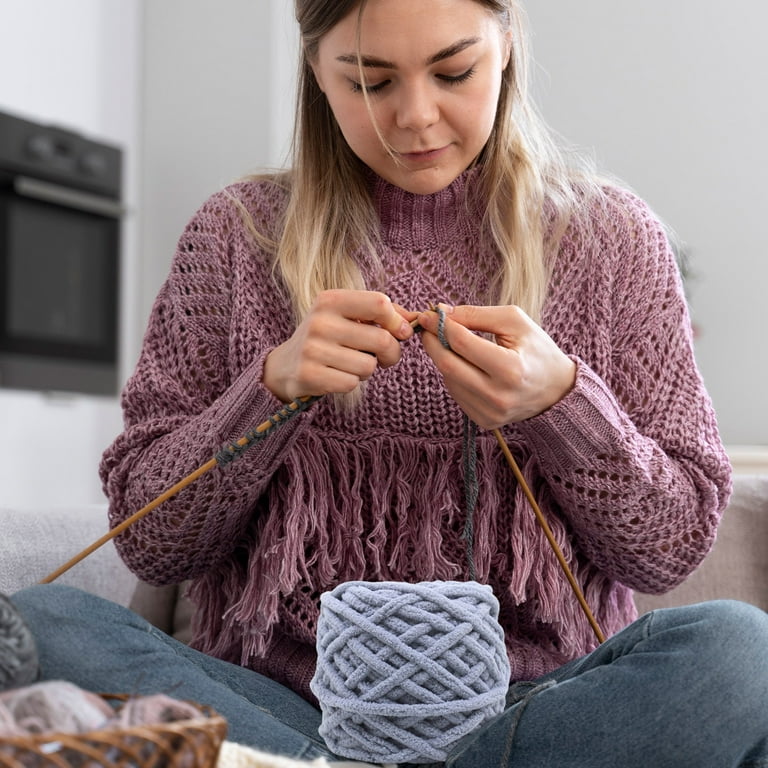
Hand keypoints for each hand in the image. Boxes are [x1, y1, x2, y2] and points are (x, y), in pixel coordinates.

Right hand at [263, 289, 413, 401]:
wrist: (286, 365)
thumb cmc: (328, 337)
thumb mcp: (349, 317)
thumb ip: (382, 314)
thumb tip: (414, 319)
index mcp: (331, 299)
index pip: (379, 303)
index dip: (397, 321)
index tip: (400, 332)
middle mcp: (320, 321)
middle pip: (381, 339)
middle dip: (391, 353)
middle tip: (383, 357)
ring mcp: (312, 348)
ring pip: (369, 365)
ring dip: (367, 370)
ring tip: (351, 364)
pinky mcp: (309, 374)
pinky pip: (351, 383)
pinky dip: (351, 383)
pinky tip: (337, 376)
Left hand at [416, 303, 575, 428]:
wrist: (557, 390)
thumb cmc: (536, 350)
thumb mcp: (515, 322)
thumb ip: (477, 314)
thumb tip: (441, 313)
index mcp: (510, 369)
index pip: (462, 343)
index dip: (441, 326)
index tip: (428, 314)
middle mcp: (498, 395)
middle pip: (448, 365)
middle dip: (433, 342)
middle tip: (427, 328)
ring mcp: (490, 412)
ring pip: (449, 379)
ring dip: (444, 358)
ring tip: (453, 345)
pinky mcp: (484, 421)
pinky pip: (456, 394)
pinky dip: (455, 376)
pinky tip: (467, 367)